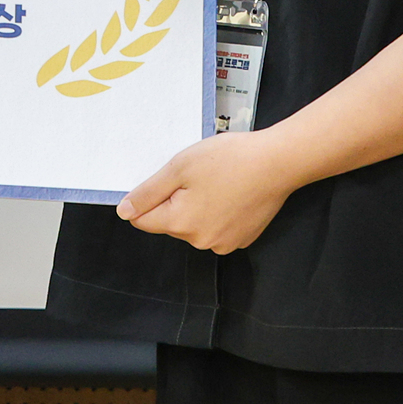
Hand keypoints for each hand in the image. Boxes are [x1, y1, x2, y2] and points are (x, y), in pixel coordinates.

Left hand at [117, 131, 303, 253]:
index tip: (167, 180)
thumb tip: (125, 211)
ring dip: (198, 206)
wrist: (278, 162)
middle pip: (170, 222)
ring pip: (194, 225)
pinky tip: (232, 191)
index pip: (143, 220)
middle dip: (176, 200)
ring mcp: (224, 243)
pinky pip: (217, 226)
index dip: (149, 197)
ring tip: (218, 181)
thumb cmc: (231, 160)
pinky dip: (219, 211)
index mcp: (181, 224)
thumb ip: (149, 192)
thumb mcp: (179, 167)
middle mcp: (201, 241)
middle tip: (197, 175)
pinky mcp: (242, 239)